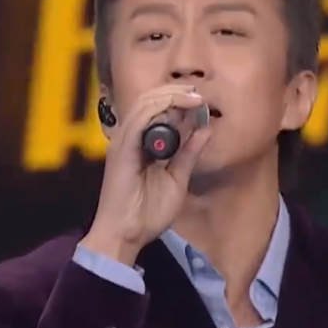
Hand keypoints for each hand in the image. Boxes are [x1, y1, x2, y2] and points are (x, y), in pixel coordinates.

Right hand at [82, 85, 212, 264]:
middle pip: (150, 100)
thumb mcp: (177, 180)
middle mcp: (129, 138)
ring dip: (172, 96)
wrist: (126, 235)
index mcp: (140, 145)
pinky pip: (141, 119)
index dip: (179, 103)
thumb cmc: (147, 214)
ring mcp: (124, 141)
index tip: (202, 105)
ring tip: (195, 99)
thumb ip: (189, 154)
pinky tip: (181, 107)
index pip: (157, 112)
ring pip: (145, 104)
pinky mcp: (122, 148)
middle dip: (176, 93)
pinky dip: (162, 108)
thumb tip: (205, 129)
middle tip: (200, 96)